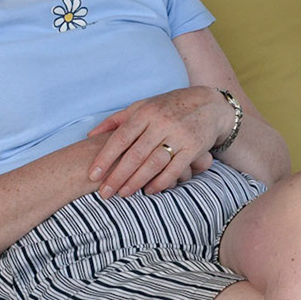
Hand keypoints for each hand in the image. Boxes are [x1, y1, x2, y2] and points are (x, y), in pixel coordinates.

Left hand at [87, 86, 227, 197]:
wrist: (210, 104)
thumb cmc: (170, 107)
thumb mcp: (143, 106)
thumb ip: (117, 120)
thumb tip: (90, 135)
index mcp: (145, 112)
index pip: (121, 137)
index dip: (105, 157)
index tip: (93, 174)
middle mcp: (161, 122)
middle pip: (135, 154)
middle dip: (117, 175)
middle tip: (104, 193)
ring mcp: (179, 135)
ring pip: (153, 163)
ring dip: (136, 181)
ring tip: (123, 195)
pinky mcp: (194, 147)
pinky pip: (175, 169)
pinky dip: (161, 182)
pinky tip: (149, 191)